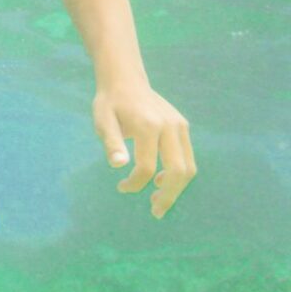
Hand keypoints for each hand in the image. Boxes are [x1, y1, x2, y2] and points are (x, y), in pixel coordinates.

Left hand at [93, 84, 196, 217]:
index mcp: (148, 125)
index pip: (147, 166)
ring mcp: (180, 126)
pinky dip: (178, 173)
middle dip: (168, 195)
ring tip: (158, 199)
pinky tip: (160, 180)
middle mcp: (170, 126)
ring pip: (188, 166)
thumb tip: (118, 164)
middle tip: (155, 211)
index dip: (135, 183)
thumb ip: (111, 142)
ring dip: (176, 188)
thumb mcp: (103, 120)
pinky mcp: (183, 126)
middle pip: (178, 170)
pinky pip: (187, 157)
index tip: (122, 188)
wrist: (125, 79)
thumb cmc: (110, 102)